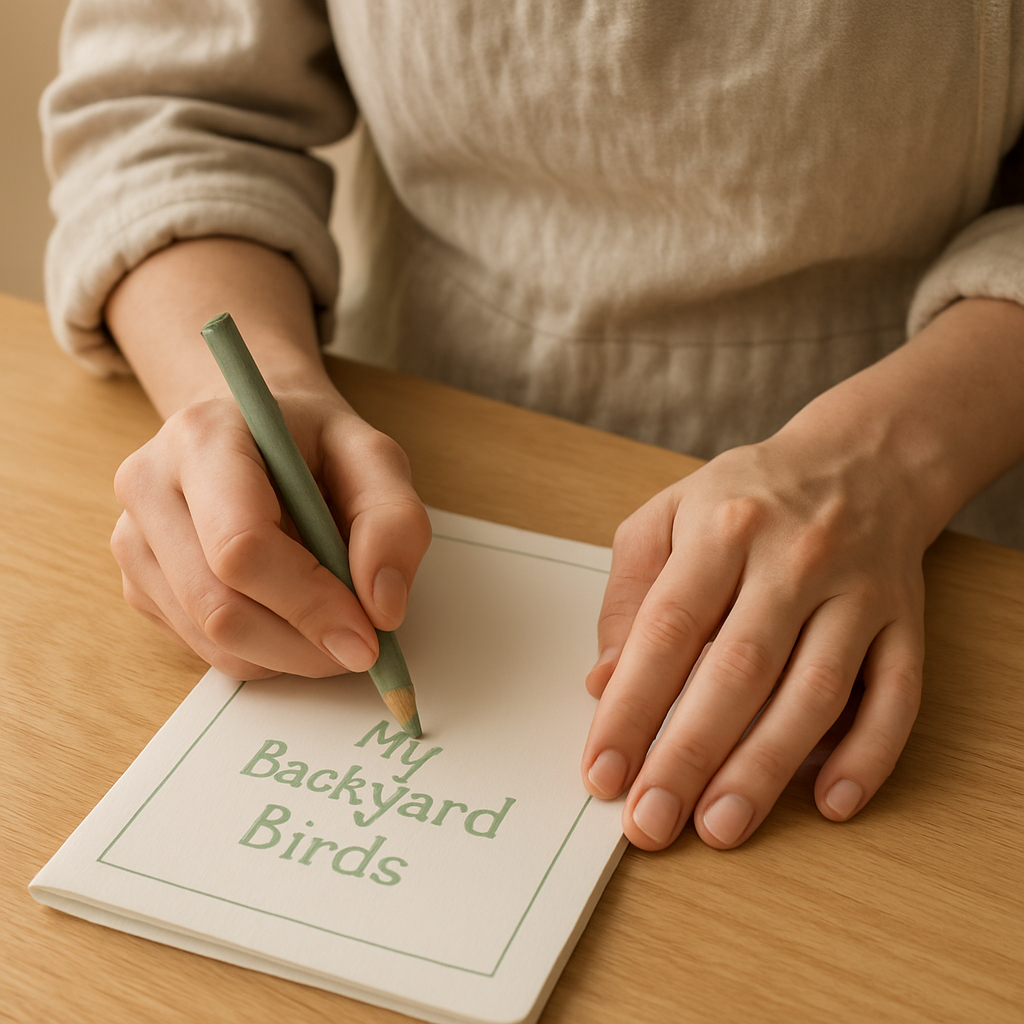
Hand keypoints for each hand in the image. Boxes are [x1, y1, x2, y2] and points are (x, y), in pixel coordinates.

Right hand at [111, 384, 430, 678]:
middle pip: (219, 606)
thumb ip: (393, 522)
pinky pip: (203, 649)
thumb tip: (382, 609)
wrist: (253, 433)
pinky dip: (264, 652)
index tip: (367, 638)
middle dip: (304, 644)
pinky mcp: (137, 584)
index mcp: (205, 439)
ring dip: (289, 654)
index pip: (241, 545)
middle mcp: (150, 487)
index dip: (309, 603)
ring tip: (334, 623)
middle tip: (363, 648)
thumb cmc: (313, 444)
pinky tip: (292, 614)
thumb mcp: (374, 457)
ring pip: (211, 640)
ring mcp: (133, 539)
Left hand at [580, 415, 931, 850]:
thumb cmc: (746, 498)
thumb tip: (603, 682)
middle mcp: (793, 559)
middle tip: (651, 822)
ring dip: (766, 768)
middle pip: (738, 669)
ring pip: (814, 691)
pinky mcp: (905, 621)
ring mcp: (857, 592)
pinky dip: (866, 754)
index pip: (667, 629)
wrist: (862, 461)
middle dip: (689, 754)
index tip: (602, 771)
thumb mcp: (666, 516)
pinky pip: (896, 695)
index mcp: (722, 528)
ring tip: (720, 827)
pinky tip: (828, 802)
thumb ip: (628, 595)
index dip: (630, 706)